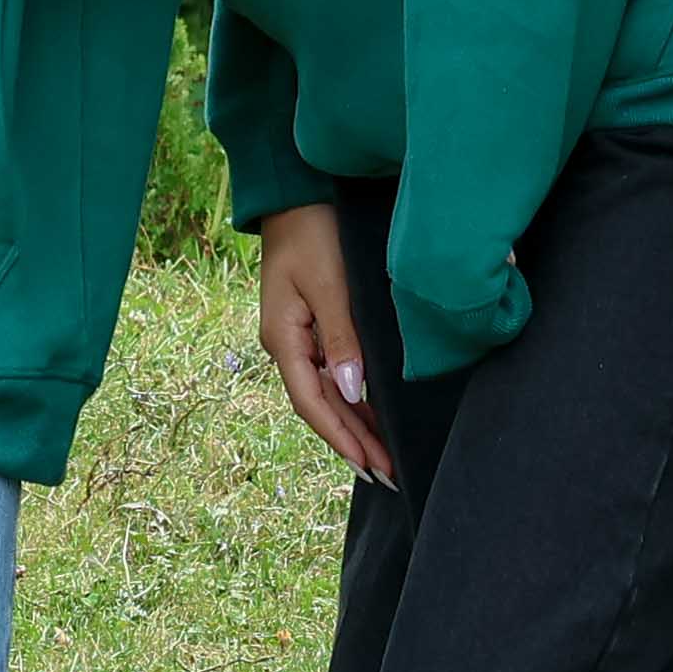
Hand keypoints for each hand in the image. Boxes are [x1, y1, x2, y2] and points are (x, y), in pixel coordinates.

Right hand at [249, 200, 392, 484]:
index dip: (341, 438)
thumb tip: (352, 391)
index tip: (371, 465)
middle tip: (388, 475)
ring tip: (384, 457)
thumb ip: (342, 338)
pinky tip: (371, 415)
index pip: (312, 403)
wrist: (296, 196)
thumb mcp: (329, 285)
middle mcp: (287, 346)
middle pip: (320, 407)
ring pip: (326, 395)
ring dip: (354, 426)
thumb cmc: (313, 233)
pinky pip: (331, 375)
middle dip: (353, 442)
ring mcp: (297, 338)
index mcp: (283, 340)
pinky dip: (352, 400)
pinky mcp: (311, 326)